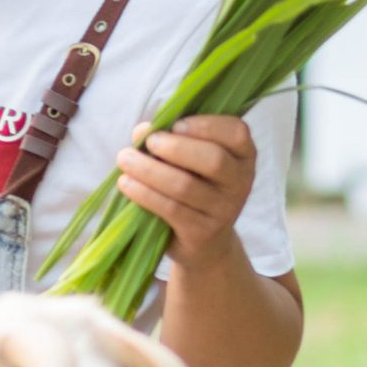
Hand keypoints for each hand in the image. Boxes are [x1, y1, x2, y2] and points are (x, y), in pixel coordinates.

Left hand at [116, 114, 255, 269]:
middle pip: (213, 159)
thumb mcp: (189, 160)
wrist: (205, 241)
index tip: (176, 125)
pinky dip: (144, 193)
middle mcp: (240, 182)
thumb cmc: (193, 186)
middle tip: (149, 142)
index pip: (236, 132)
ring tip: (125, 159)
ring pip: (185, 185)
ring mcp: (225, 209)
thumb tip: (142, 130)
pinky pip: (171, 209)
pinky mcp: (203, 231)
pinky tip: (126, 183)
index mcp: (242, 155)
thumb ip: (170, 139)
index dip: (206, 125)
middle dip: (175, 147)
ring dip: (149, 169)